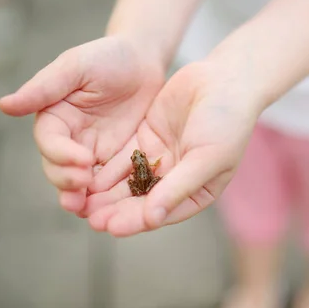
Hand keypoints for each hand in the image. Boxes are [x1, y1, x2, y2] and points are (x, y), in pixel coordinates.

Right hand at [0, 36, 163, 212]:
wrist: (143, 62)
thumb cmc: (107, 57)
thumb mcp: (76, 66)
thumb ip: (44, 87)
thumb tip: (4, 105)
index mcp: (54, 117)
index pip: (50, 142)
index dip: (62, 154)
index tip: (83, 160)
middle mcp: (68, 139)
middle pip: (59, 168)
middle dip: (69, 181)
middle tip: (86, 186)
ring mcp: (91, 152)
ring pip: (79, 182)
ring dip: (82, 197)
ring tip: (90, 211)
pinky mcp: (114, 160)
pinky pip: (107, 182)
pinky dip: (107, 196)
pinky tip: (114, 207)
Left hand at [83, 61, 262, 236]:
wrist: (225, 79)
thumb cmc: (227, 121)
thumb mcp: (207, 157)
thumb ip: (179, 187)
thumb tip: (153, 219)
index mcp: (197, 192)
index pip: (162, 212)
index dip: (137, 221)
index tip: (112, 228)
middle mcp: (176, 180)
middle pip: (141, 201)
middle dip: (116, 210)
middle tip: (90, 219)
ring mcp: (159, 159)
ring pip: (128, 182)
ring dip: (107, 193)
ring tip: (81, 203)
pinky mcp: (146, 139)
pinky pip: (122, 159)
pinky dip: (106, 168)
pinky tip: (88, 176)